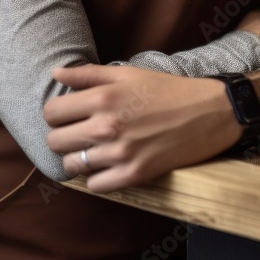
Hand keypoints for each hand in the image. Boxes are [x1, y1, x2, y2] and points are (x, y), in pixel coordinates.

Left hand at [44, 64, 242, 192]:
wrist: (209, 112)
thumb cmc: (167, 89)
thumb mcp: (128, 73)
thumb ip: (88, 74)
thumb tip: (55, 74)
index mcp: (103, 97)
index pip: (51, 113)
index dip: (56, 113)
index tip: (68, 114)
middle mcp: (106, 126)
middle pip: (55, 141)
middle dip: (63, 136)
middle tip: (81, 132)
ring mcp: (120, 153)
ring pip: (72, 165)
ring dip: (80, 158)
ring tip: (96, 148)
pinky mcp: (134, 175)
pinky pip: (95, 186)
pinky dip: (98, 177)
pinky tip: (110, 164)